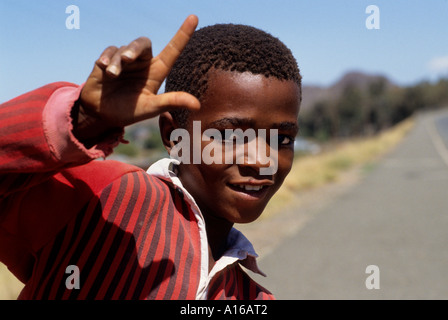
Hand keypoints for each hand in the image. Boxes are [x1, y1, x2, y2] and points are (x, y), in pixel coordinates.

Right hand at [74, 15, 199, 143]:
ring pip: (124, 48)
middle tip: (127, 58)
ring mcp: (125, 60)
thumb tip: (197, 105)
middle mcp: (143, 63)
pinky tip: (103, 68)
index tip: (194, 17)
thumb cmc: (130, 111)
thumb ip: (171, 102)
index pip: (173, 49)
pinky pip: (110, 50)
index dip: (183, 34)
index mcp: (157, 72)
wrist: (103, 115)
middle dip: (134, 48)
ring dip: (117, 61)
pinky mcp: (108, 60)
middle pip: (143, 43)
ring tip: (112, 75)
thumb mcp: (151, 108)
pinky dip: (106, 58)